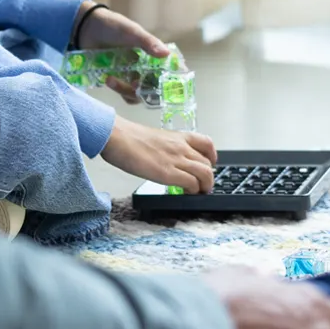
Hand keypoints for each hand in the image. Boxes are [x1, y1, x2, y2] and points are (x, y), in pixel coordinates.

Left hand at [75, 8, 169, 103]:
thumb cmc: (113, 26)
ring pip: (138, 93)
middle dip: (147, 91)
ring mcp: (132, 74)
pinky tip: (108, 79)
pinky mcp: (119, 79)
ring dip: (127, 91)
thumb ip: (148, 42)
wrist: (87, 27)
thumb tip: (166, 54)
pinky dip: (118, 90)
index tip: (166, 89)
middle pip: (154, 88)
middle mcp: (146, 67)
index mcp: (154, 54)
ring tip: (112, 79)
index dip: (171, 82)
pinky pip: (123, 93)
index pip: (169, 72)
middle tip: (134, 85)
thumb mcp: (131, 32)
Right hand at [100, 116, 216, 191]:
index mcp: (177, 136)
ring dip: (205, 187)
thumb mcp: (153, 138)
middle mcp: (181, 147)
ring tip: (197, 192)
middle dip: (208, 177)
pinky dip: (193, 191)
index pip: (207, 144)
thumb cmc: (128, 137)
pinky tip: (185, 192)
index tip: (209, 165)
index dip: (212, 157)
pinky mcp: (168, 173)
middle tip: (201, 185)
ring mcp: (176, 159)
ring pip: (206, 174)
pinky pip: (192, 184)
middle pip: (208, 164)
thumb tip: (166, 160)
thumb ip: (165, 148)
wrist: (117, 135)